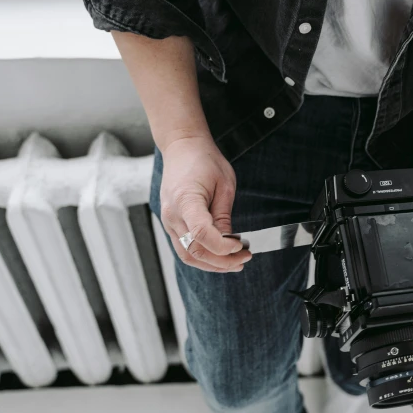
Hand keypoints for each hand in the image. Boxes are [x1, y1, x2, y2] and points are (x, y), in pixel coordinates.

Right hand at [159, 135, 250, 271]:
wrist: (182, 148)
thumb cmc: (204, 160)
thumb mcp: (224, 184)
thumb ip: (224, 215)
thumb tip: (229, 241)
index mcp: (185, 200)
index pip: (201, 234)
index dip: (223, 246)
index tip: (241, 245)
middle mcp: (172, 214)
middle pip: (193, 251)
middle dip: (221, 261)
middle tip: (244, 259)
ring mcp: (168, 221)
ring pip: (186, 255)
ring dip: (212, 264)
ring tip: (235, 263)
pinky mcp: (171, 223)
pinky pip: (184, 248)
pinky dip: (203, 257)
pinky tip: (220, 256)